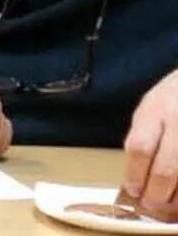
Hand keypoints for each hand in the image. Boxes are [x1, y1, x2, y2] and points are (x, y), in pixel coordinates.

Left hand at [122, 69, 177, 220]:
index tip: (131, 191)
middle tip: (149, 205)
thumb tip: (134, 177)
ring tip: (168, 205)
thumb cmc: (171, 100)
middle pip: (166, 170)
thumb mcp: (149, 110)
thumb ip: (142, 138)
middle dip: (156, 194)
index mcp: (156, 111)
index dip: (134, 175)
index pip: (140, 148)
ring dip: (176, 198)